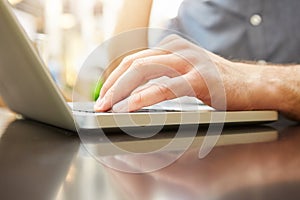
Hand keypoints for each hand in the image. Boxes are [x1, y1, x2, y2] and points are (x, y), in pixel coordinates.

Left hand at [94, 34, 278, 112]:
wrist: (252, 86)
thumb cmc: (217, 84)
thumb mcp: (185, 74)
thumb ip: (162, 77)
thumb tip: (133, 94)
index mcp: (171, 49)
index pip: (133, 61)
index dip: (114, 78)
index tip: (103, 95)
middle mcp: (177, 51)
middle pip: (133, 64)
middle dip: (112, 85)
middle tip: (100, 104)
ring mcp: (189, 62)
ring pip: (144, 71)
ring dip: (121, 90)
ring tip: (107, 106)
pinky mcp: (200, 79)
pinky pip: (166, 87)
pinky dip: (146, 97)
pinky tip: (132, 106)